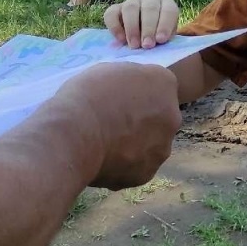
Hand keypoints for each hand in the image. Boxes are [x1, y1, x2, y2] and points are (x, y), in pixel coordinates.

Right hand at [54, 63, 179, 190]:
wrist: (74, 136)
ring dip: (134, 145)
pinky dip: (122, 167)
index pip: (158, 86)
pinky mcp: (146, 175)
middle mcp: (172, 116)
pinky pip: (135, 168)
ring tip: (104, 146)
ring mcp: (162, 149)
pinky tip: (101, 162)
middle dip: (141, 121)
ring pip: (150, 145)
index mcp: (165, 83)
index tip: (118, 99)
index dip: (136, 94)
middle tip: (112, 124)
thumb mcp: (110, 70)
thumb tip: (131, 94)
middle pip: (159, 118)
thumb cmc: (87, 96)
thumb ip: (129, 82)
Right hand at [104, 0, 181, 48]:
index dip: (165, 24)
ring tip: (134, 45)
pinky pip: (111, 13)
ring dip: (132, 28)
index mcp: (166, 5)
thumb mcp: (165, 40)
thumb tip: (158, 43)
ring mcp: (132, 2)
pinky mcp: (116, 9)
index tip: (161, 40)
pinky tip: (121, 40)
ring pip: (130, 8)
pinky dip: (115, 27)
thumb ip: (164, 40)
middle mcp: (150, 0)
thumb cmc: (157, 40)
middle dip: (148, 28)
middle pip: (149, 8)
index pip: (169, 10)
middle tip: (147, 45)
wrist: (141, 39)